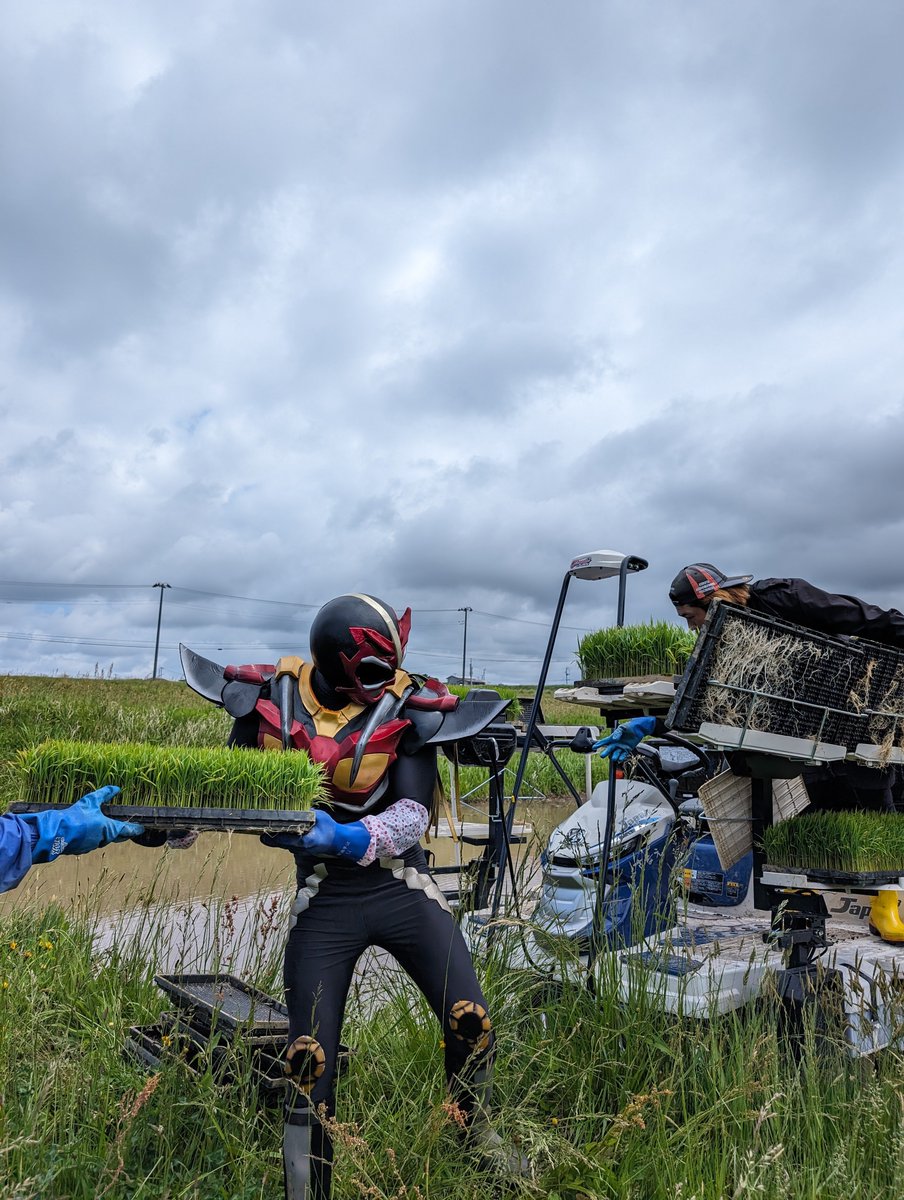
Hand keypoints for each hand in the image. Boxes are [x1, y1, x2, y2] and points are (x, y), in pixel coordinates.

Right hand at [22, 785, 144, 862]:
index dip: (134, 829)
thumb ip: (105, 793)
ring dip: (105, 835)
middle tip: (128, 831)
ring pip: (102, 840)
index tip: (141, 829)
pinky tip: (87, 832)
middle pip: (116, 837)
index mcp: (109, 829)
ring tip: (106, 828)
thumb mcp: (91, 800)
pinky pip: (90, 842)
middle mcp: (103, 839)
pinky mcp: (81, 849)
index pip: (127, 830)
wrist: (56, 833)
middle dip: (122, 834)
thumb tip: (116, 788)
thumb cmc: (75, 816)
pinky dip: (92, 837)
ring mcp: (91, 845)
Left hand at [261, 810, 370, 861]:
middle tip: (256, 826)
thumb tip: (296, 807)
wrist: (336, 842)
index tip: (263, 830)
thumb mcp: (321, 817)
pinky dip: (278, 836)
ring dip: (272, 836)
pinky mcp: (296, 848)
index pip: (286, 840)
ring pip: (280, 843)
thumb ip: (308, 813)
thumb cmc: (329, 828)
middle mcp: (299, 848)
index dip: (274, 835)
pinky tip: (271, 828)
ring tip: (261, 825)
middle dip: (268, 835)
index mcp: (306, 841)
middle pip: (279, 843)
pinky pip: (284, 843)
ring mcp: (297, 850)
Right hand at [592, 716, 657, 762]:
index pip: (605, 741)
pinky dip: (621, 757)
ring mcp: (621, 747)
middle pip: (609, 749)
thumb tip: (614, 739)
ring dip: (614, 756)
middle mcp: (616, 743)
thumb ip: (617, 733)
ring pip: (616, 753)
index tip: (594, 747)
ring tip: (614, 758)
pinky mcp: (627, 749)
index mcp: (613, 738)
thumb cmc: (629, 727)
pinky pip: (623, 755)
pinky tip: (620, 759)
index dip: (599, 744)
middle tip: (602, 755)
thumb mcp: (622, 728)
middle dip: (605, 753)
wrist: (638, 729)